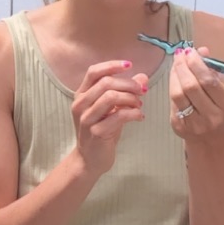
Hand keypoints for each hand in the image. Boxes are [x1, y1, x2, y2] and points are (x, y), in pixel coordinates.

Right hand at [72, 60, 147, 176]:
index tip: (130, 65)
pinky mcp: (96, 132)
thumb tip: (143, 77)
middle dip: (129, 84)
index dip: (112, 65)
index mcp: (81, 95)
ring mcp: (86, 119)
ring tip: (139, 105)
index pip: (94, 72)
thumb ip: (125, 92)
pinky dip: (134, 113)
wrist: (90, 159)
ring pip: (111, 97)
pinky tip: (140, 117)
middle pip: (106, 82)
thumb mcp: (113, 109)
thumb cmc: (102, 130)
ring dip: (131, 98)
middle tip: (142, 91)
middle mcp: (80, 105)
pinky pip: (119, 116)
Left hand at [169, 46, 223, 141]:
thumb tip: (201, 50)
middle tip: (180, 55)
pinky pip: (172, 103)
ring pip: (178, 95)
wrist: (211, 140)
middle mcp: (212, 116)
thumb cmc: (219, 110)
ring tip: (176, 65)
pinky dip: (172, 87)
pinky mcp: (179, 126)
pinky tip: (174, 79)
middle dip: (183, 67)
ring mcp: (194, 123)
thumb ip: (212, 71)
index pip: (209, 81)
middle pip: (191, 87)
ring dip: (174, 75)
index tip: (190, 52)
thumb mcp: (223, 92)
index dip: (197, 64)